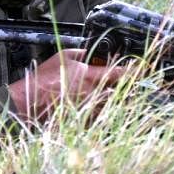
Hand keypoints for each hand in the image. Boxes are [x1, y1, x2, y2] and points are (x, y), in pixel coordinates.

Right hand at [8, 49, 126, 122]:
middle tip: (128, 82)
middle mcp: (95, 95)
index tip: (143, 68)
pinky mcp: (85, 121)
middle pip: (121, 92)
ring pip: (112, 104)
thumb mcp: (64, 56)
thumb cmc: (45, 78)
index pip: (120, 73)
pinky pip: (100, 114)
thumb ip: (84, 53)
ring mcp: (90, 110)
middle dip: (126, 87)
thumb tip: (95, 53)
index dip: (135, 70)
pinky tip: (89, 103)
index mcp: (91, 77)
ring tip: (103, 92)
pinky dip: (100, 108)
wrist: (30, 103)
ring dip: (113, 98)